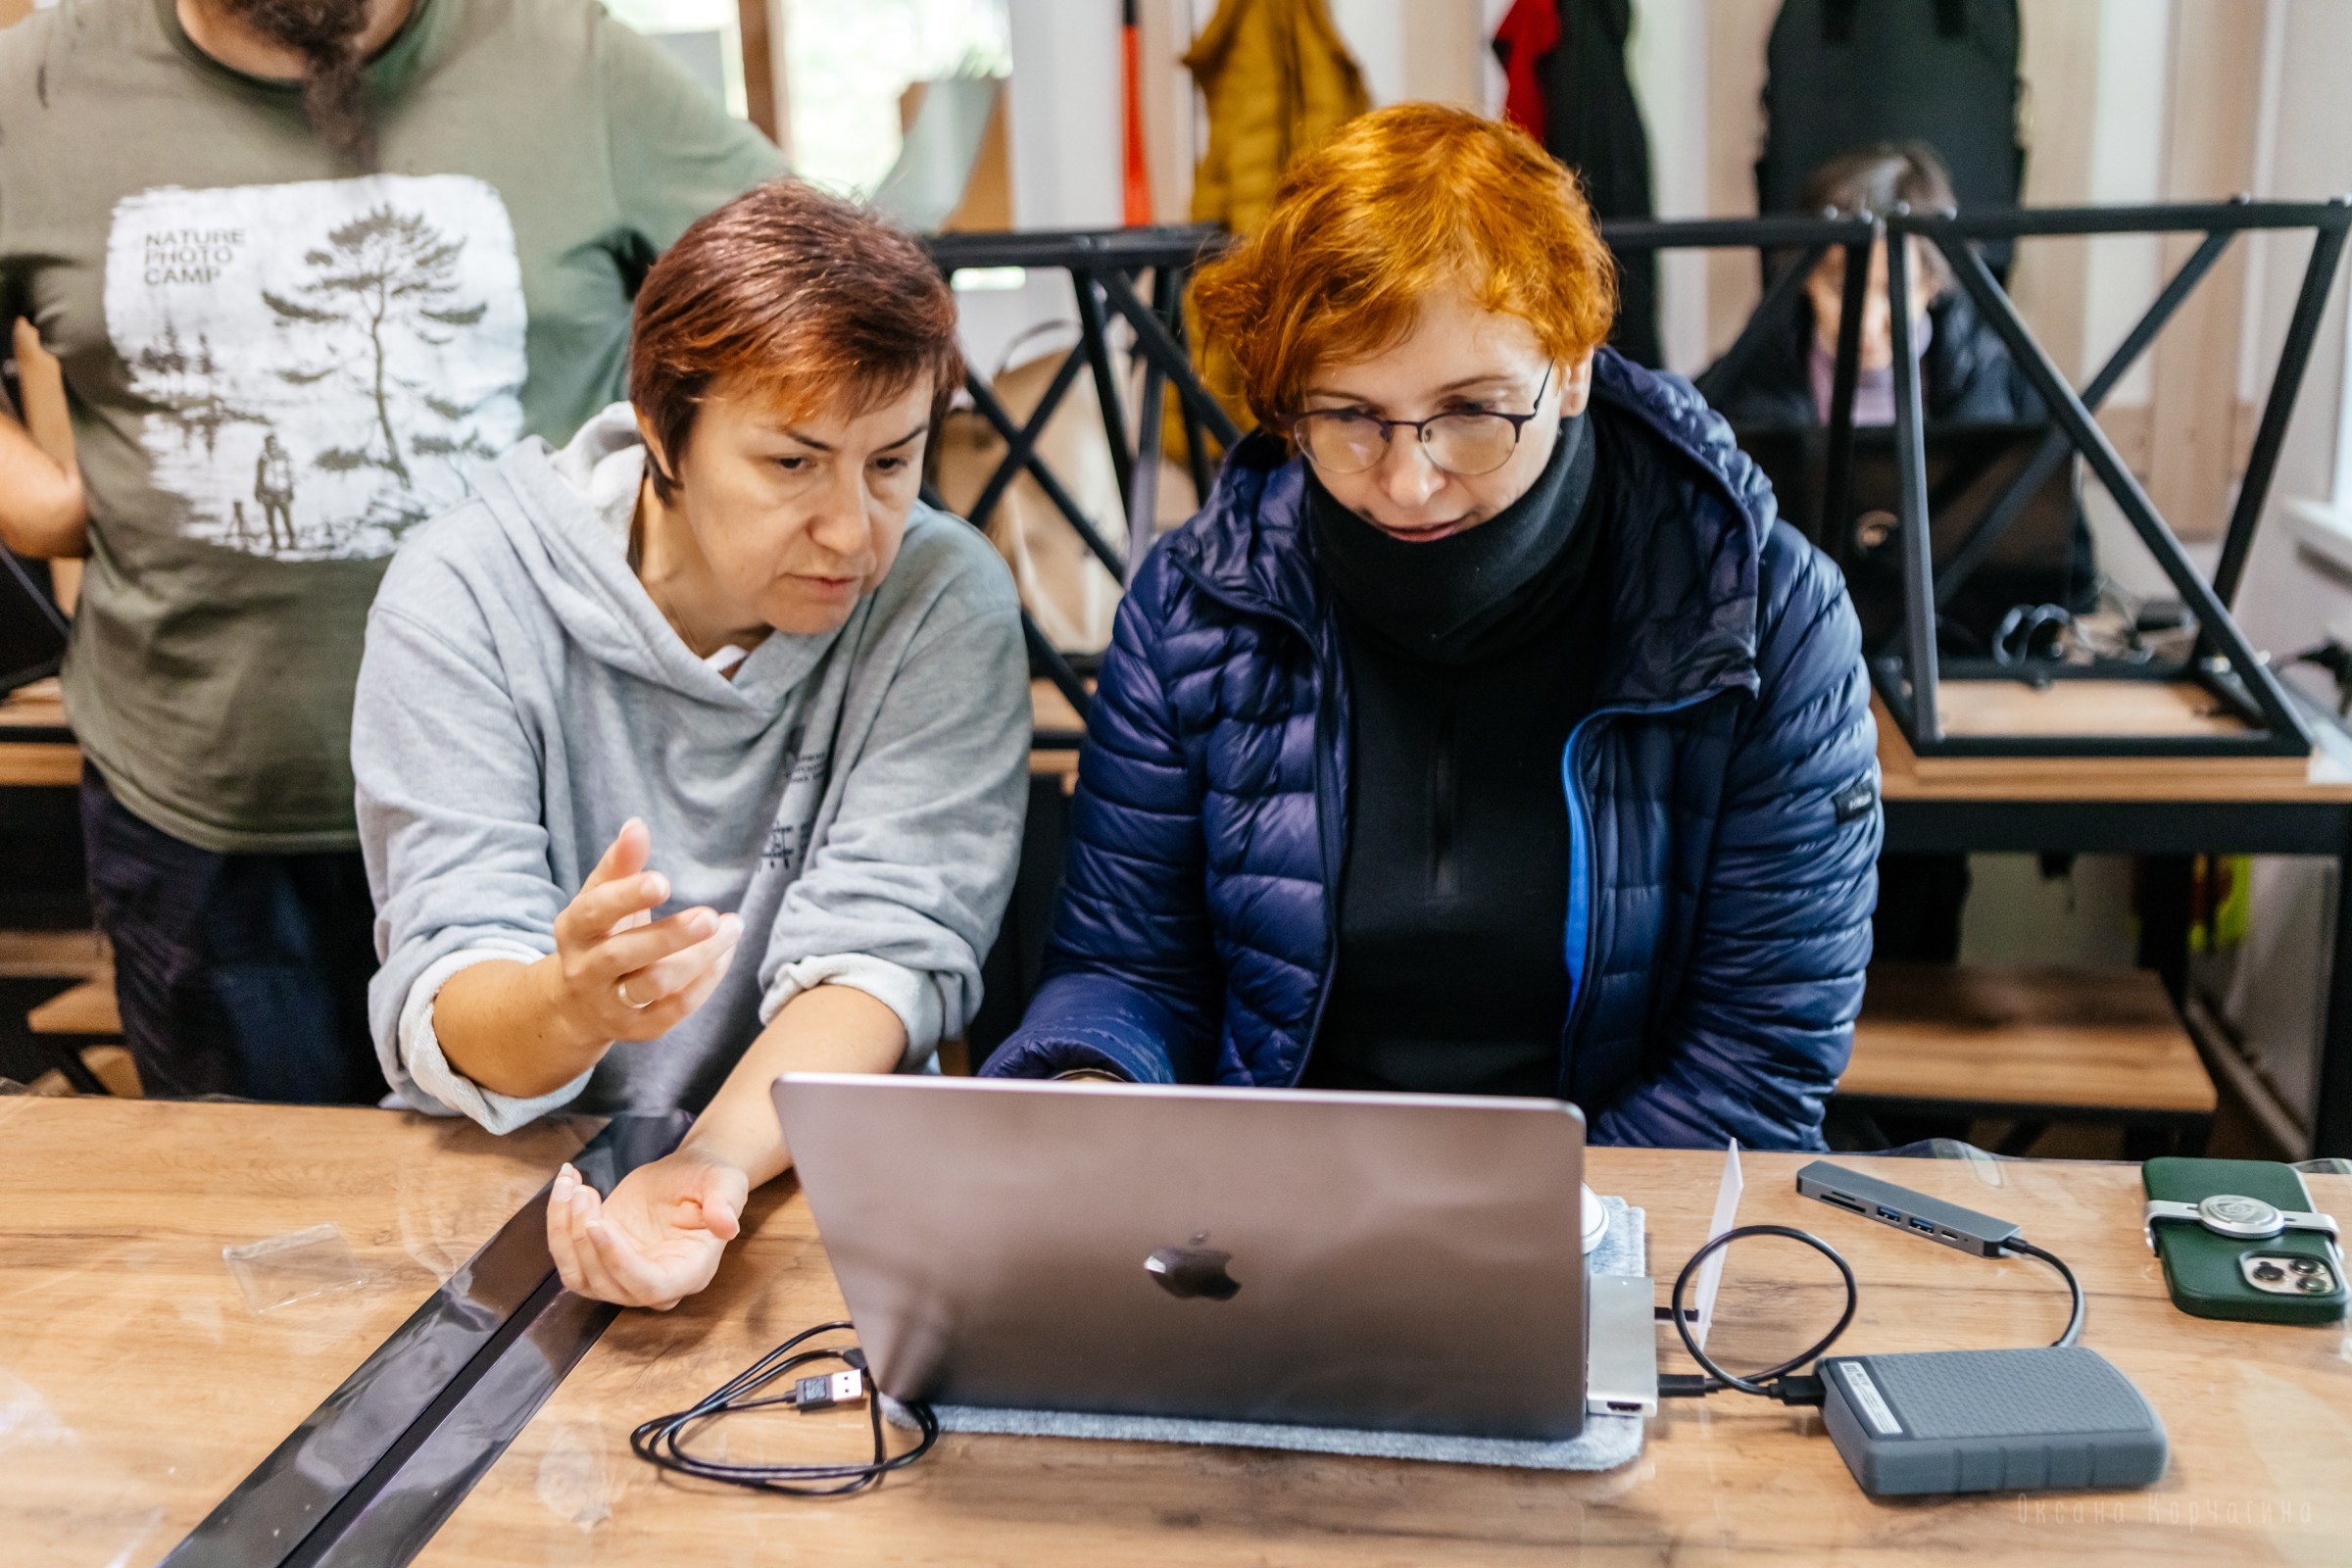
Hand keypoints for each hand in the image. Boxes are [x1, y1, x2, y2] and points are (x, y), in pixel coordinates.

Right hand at [543, 818, 742, 1048]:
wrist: (577, 1005)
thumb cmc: (599, 936)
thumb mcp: (600, 900)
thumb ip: (620, 865)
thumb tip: (636, 825)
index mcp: (574, 930)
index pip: (595, 912)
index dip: (626, 897)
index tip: (663, 881)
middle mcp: (586, 970)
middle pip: (623, 954)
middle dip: (670, 935)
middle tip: (710, 916)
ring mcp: (610, 1003)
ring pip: (654, 984)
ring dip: (699, 958)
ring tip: (731, 927)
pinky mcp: (637, 1029)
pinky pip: (674, 1009)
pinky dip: (704, 983)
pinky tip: (724, 955)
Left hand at [546, 1151, 749, 1309]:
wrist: (685, 1176)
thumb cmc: (708, 1180)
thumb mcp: (725, 1181)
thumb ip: (726, 1202)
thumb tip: (727, 1227)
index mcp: (689, 1272)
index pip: (650, 1286)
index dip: (619, 1262)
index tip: (598, 1223)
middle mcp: (653, 1284)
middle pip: (607, 1284)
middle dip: (585, 1239)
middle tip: (583, 1192)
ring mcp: (620, 1276)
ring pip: (579, 1276)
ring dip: (564, 1232)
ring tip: (572, 1185)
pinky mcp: (596, 1260)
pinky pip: (567, 1256)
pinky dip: (557, 1223)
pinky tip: (566, 1187)